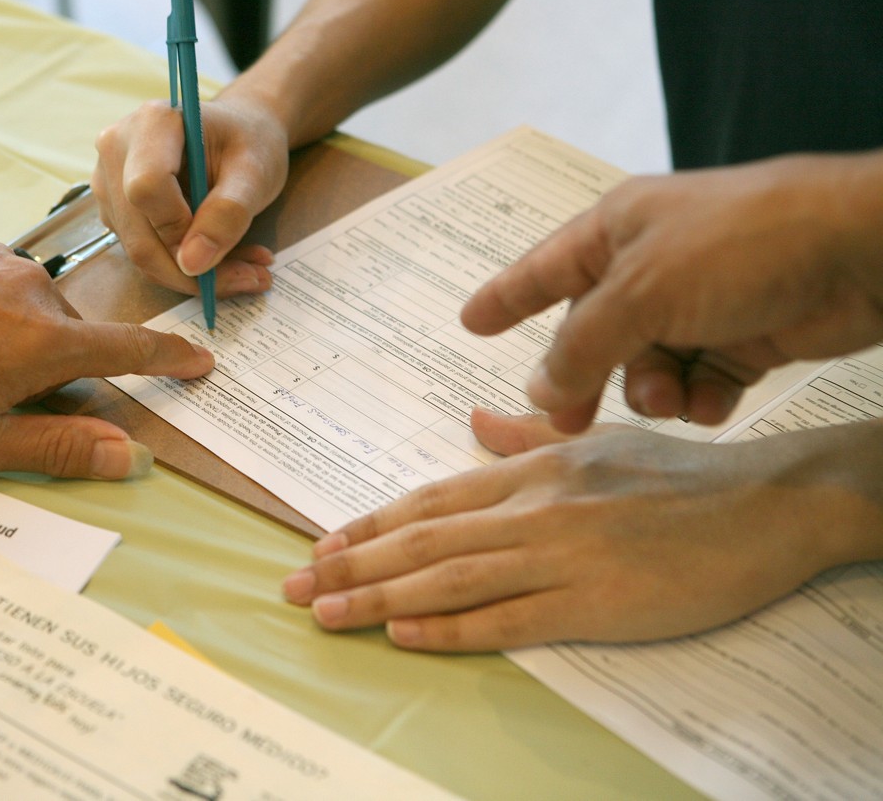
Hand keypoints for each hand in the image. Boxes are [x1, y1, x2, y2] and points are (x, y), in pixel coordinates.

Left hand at [0, 235, 215, 478]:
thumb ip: (59, 448)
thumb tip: (128, 457)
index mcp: (47, 341)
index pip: (131, 351)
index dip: (170, 359)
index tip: (200, 359)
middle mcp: (35, 290)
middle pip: (74, 338)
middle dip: (58, 371)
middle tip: (3, 403)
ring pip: (36, 310)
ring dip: (20, 341)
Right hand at [91, 95, 289, 295]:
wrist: (240, 135)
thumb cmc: (250, 142)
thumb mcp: (255, 172)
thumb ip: (228, 213)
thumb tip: (191, 263)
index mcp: (152, 123)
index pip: (146, 188)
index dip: (178, 229)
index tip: (219, 246)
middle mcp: (118, 150)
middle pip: (139, 233)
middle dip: (194, 270)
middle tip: (253, 277)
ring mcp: (110, 182)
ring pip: (140, 251)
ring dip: (195, 274)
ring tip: (250, 269)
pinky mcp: (116, 210)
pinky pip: (143, 252)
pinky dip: (185, 267)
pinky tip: (224, 258)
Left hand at [282, 409, 882, 651]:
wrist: (766, 503)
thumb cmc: (681, 476)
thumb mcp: (597, 444)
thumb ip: (530, 438)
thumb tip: (475, 425)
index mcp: (533, 469)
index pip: (431, 498)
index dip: (369, 523)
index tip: (321, 543)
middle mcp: (533, 508)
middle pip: (422, 539)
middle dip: (351, 563)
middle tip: (295, 586)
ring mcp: (561, 555)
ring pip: (449, 578)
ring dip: (378, 598)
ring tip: (326, 613)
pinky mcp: (594, 604)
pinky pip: (507, 618)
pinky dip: (450, 629)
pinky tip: (405, 635)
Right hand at [460, 152, 882, 431]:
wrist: (860, 253)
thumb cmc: (740, 246)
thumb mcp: (640, 293)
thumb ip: (581, 346)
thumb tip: (539, 389)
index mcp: (616, 231)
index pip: (543, 270)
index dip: (505, 298)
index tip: (470, 323)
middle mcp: (651, 266)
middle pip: (593, 333)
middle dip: (584, 377)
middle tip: (567, 423)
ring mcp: (698, 303)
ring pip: (644, 367)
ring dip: (652, 392)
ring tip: (670, 396)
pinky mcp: (743, 338)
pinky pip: (697, 382)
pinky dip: (701, 399)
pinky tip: (714, 399)